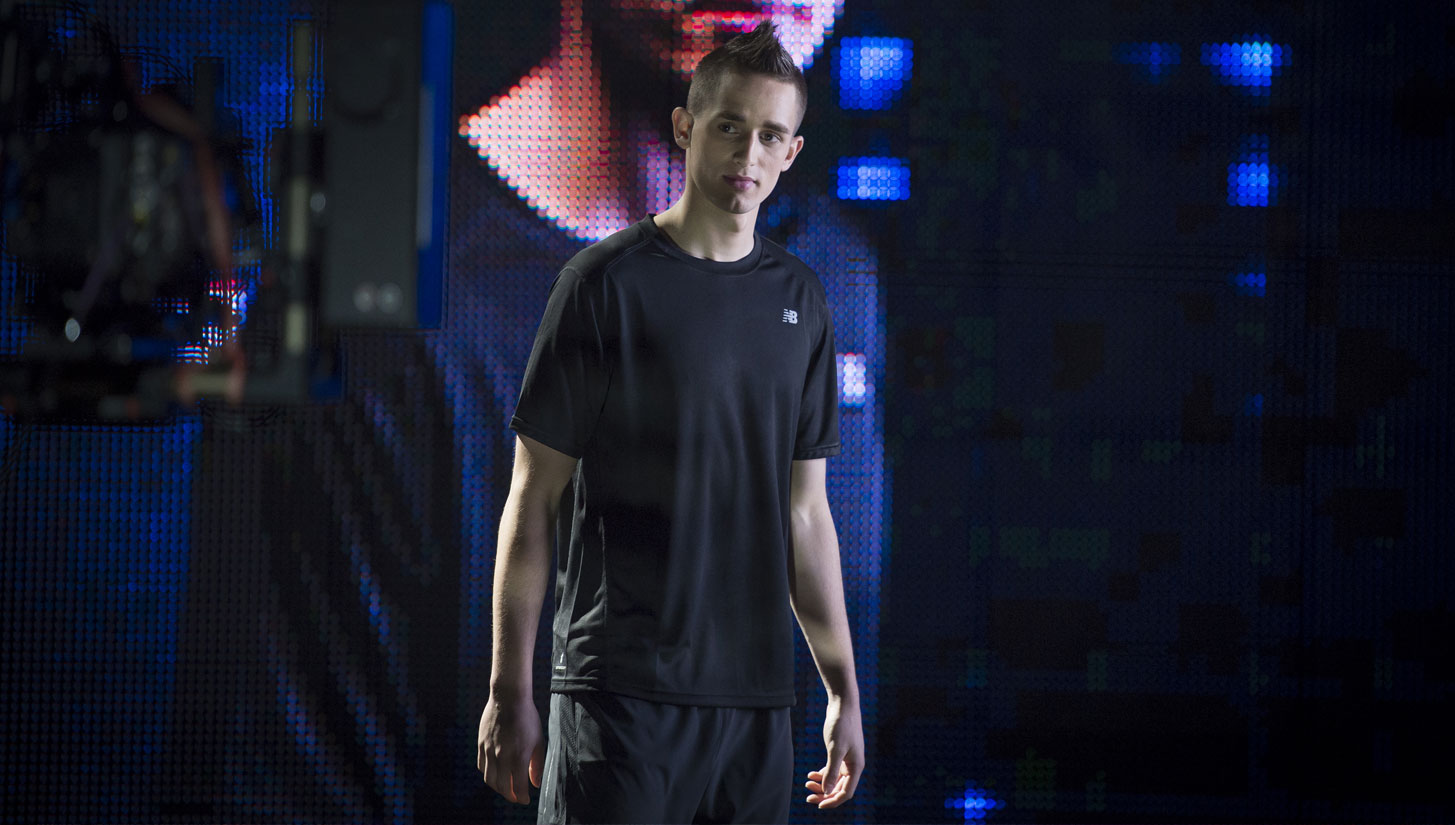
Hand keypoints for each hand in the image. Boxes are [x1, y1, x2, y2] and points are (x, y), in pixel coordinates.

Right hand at [477, 693, 544, 804]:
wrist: (508, 698)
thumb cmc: (527, 718)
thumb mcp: (538, 741)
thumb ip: (536, 765)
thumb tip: (535, 784)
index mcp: (519, 756)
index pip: (518, 787)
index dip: (522, 797)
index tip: (525, 799)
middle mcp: (502, 756)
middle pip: (502, 787)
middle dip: (510, 795)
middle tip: (516, 796)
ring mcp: (489, 750)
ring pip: (489, 780)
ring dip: (497, 788)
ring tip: (505, 787)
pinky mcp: (480, 744)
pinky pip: (481, 767)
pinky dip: (488, 774)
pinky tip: (495, 773)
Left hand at [805, 694, 863, 808]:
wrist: (843, 703)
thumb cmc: (842, 725)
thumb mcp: (835, 749)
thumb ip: (831, 771)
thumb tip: (826, 791)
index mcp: (856, 767)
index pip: (846, 792)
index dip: (833, 801)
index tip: (818, 804)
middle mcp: (853, 765)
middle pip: (839, 788)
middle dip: (824, 793)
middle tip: (808, 795)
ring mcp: (847, 758)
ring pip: (834, 779)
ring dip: (822, 784)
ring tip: (807, 784)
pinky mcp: (840, 751)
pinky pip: (832, 769)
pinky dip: (822, 773)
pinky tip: (811, 774)